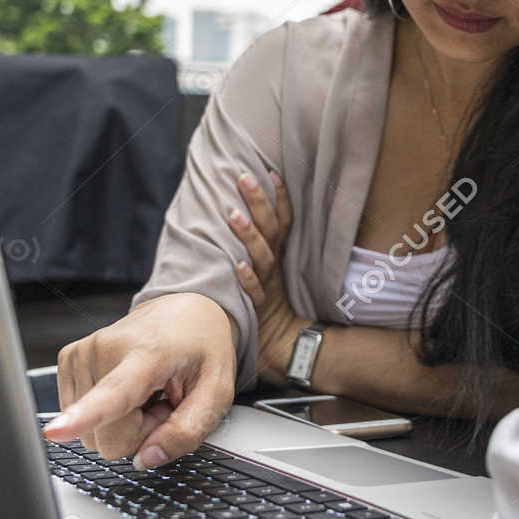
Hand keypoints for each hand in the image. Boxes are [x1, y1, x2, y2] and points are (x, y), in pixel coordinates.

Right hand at [41, 292, 236, 470]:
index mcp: (148, 353)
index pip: (112, 393)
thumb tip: (145, 460)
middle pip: (105, 437)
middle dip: (137, 432)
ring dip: (122, 422)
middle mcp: (106, 348)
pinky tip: (128, 390)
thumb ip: (186, 432)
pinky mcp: (68, 360)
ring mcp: (82, 352)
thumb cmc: (202, 348)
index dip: (82, 417)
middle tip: (160, 401)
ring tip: (146, 392)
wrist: (187, 311)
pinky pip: (80, 418)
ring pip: (90, 433)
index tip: (55, 432)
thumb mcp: (217, 394)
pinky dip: (106, 412)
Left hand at [224, 168, 303, 385]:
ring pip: (260, 256)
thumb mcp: (269, 274)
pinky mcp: (258, 308)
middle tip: (243, 177)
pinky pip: (252, 292)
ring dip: (247, 234)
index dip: (280, 197)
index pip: (284, 221)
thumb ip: (260, 248)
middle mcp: (274, 267)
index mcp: (279, 256)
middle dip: (258, 202)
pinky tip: (237, 266)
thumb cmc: (271, 308)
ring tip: (232, 213)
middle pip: (270, 230)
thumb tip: (239, 217)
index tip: (272, 172)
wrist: (286, 347)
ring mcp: (268, 286)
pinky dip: (247, 279)